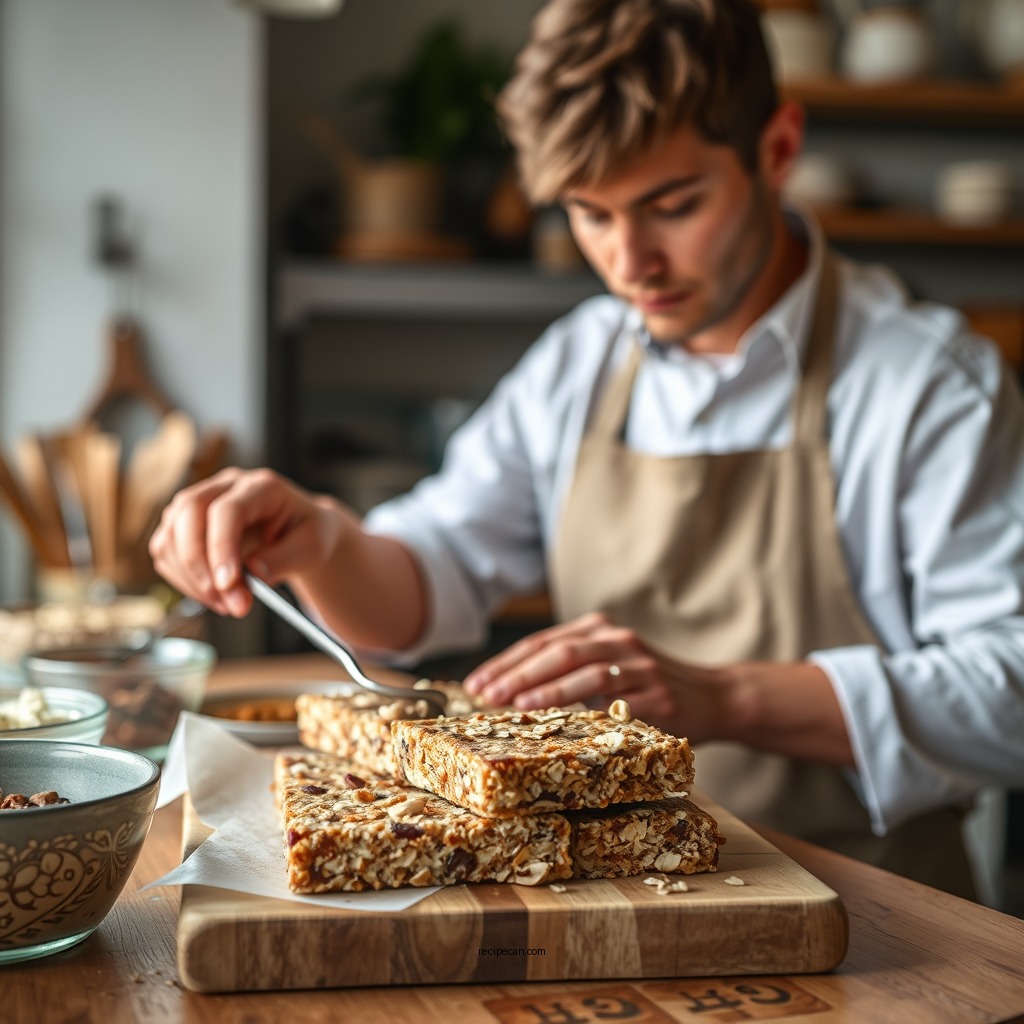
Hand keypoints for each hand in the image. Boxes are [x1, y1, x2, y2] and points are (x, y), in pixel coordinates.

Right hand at [149, 467, 346, 617]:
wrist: (298, 531)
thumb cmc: (306, 533)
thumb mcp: (311, 547)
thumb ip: (285, 559)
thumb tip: (253, 573)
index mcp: (261, 486)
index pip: (228, 510)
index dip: (222, 547)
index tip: (228, 584)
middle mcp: (224, 487)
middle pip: (188, 513)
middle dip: (199, 565)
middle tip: (225, 602)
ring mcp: (199, 502)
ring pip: (171, 535)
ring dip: (190, 578)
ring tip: (226, 604)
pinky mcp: (183, 523)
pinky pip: (166, 551)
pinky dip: (182, 579)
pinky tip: (212, 595)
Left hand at [463, 612, 732, 742]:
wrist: (715, 699)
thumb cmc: (650, 690)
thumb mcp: (609, 672)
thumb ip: (571, 674)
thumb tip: (509, 696)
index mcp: (599, 630)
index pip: (543, 642)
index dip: (506, 662)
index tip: (476, 682)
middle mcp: (616, 640)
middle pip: (556, 650)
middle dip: (514, 673)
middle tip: (483, 694)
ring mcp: (638, 664)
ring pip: (581, 667)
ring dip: (542, 686)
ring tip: (510, 703)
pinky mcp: (655, 692)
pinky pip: (610, 695)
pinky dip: (577, 702)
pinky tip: (555, 714)